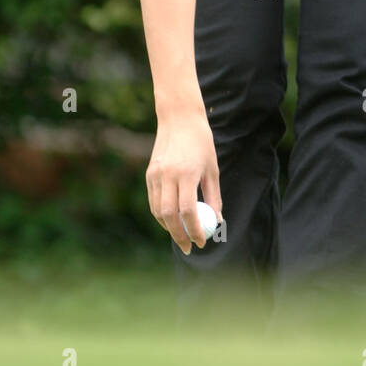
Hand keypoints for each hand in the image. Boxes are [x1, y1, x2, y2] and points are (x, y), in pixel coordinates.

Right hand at [146, 106, 221, 254]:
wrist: (178, 118)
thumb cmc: (201, 143)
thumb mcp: (212, 169)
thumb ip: (213, 196)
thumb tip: (216, 221)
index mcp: (187, 173)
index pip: (189, 210)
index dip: (195, 230)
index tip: (201, 242)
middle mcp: (168, 175)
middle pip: (169, 215)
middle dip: (179, 235)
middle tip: (189, 247)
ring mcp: (155, 174)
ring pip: (157, 210)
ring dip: (169, 227)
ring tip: (181, 235)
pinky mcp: (149, 173)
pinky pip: (154, 200)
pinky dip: (162, 214)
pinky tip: (172, 219)